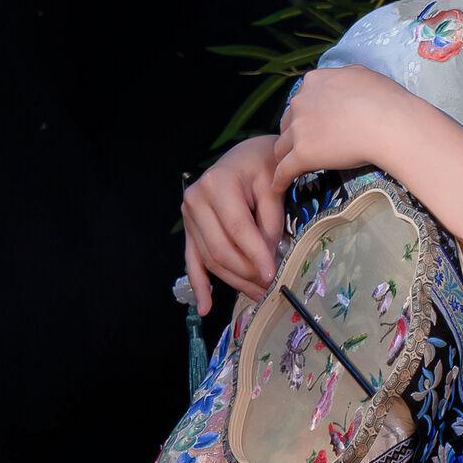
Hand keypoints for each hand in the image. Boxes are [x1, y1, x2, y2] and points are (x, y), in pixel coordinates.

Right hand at [182, 134, 284, 314]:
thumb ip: (270, 222)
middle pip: (221, 248)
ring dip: (233, 281)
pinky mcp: (189, 229)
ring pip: (211, 258)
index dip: (255, 254)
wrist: (245, 155)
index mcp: (218, 184)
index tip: (272, 275)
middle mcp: (196, 200)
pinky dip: (199, 284)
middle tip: (270, 287)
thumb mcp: (274, 185)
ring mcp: (188, 216)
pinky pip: (192, 260)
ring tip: (257, 296)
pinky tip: (204, 307)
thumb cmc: (263, 165)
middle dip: (246, 272)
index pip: (238, 229)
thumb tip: (268, 260)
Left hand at [270, 63, 418, 199]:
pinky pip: (284, 170)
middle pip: (288, 122)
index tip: (313, 125)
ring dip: (286, 156)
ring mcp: (300, 129)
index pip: (300, 100)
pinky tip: (280, 187)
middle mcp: (301, 102)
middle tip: (305, 146)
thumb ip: (343, 78)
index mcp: (314, 81)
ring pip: (282, 146)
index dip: (306, 115)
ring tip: (289, 168)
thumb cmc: (385, 99)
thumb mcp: (361, 75)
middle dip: (294, 134)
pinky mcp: (303, 154)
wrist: (391, 124)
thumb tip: (342, 83)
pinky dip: (280, 180)